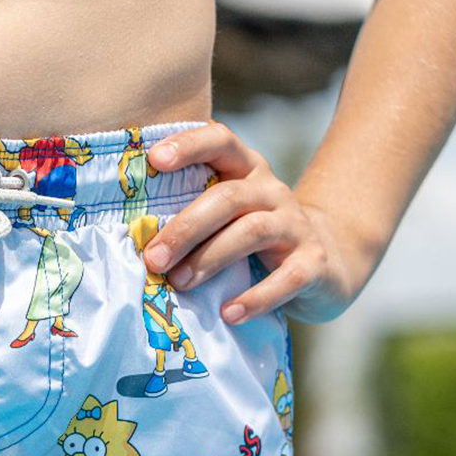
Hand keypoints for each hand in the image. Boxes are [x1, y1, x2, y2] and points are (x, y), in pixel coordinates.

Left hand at [143, 122, 358, 324]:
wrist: (325, 263)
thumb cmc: (253, 240)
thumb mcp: (225, 219)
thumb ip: (190, 215)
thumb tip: (129, 236)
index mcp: (246, 172)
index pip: (220, 142)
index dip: (189, 145)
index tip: (153, 160)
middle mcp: (272, 192)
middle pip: (228, 198)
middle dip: (185, 228)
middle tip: (153, 259)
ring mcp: (295, 226)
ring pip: (252, 232)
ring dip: (210, 259)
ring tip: (180, 284)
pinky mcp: (312, 263)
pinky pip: (286, 279)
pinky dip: (256, 297)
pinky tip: (229, 314)